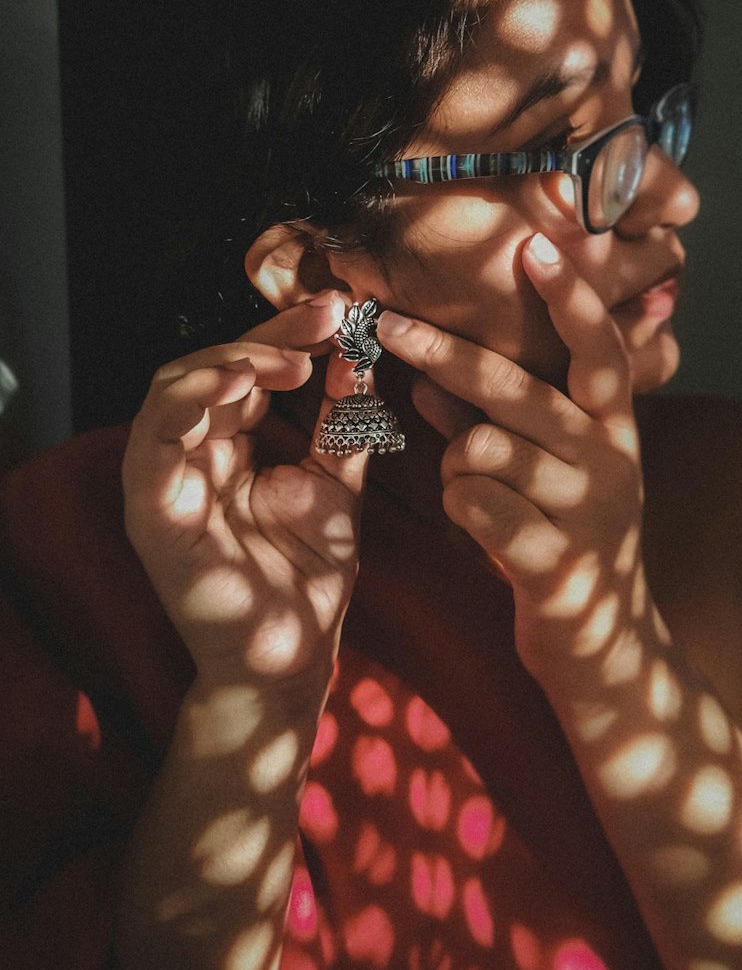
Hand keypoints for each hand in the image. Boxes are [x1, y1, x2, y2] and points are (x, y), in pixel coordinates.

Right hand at [123, 293, 366, 691]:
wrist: (296, 656)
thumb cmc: (308, 577)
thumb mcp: (335, 482)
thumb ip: (342, 420)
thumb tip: (360, 353)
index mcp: (226, 450)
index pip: (245, 374)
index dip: (288, 337)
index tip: (342, 313)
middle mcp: (190, 459)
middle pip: (211, 370)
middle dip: (268, 338)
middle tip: (326, 319)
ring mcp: (166, 485)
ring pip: (172, 391)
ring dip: (229, 360)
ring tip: (289, 358)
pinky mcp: (152, 514)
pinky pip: (152, 444)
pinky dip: (186, 402)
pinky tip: (234, 381)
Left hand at [377, 233, 647, 672]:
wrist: (605, 649)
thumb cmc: (562, 543)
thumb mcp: (543, 475)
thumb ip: (492, 424)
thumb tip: (426, 379)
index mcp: (615, 430)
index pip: (599, 350)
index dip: (571, 299)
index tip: (534, 246)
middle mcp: (611, 460)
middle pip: (514, 389)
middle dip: (440, 354)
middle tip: (384, 324)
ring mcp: (588, 512)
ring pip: (479, 450)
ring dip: (456, 470)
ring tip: (480, 501)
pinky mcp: (556, 561)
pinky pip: (472, 504)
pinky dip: (458, 510)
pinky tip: (481, 533)